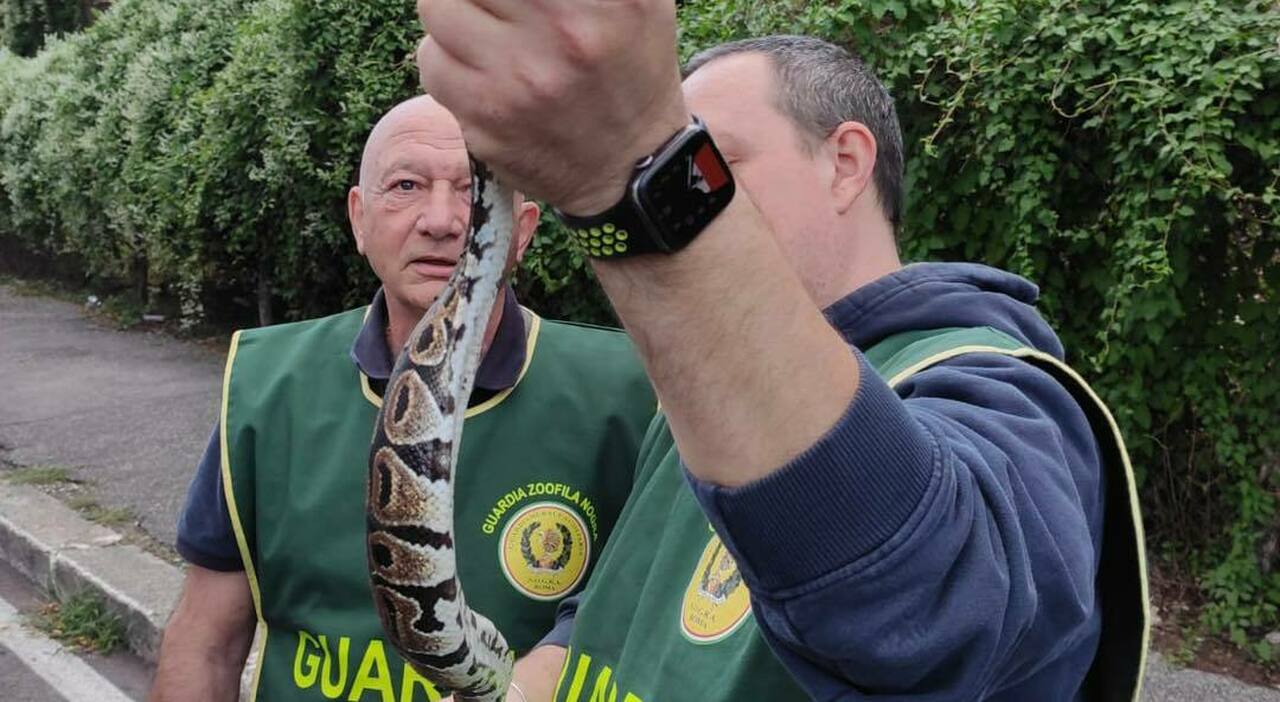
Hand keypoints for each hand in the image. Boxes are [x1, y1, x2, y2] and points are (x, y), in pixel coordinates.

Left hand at [416, 0, 691, 214]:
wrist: (631, 166)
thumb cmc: (628, 61)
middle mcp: (567, 30)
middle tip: (491, 4)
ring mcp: (523, 77)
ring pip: (437, 6)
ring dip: (453, 12)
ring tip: (488, 29)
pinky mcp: (488, 118)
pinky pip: (431, 61)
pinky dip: (446, 61)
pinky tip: (483, 72)